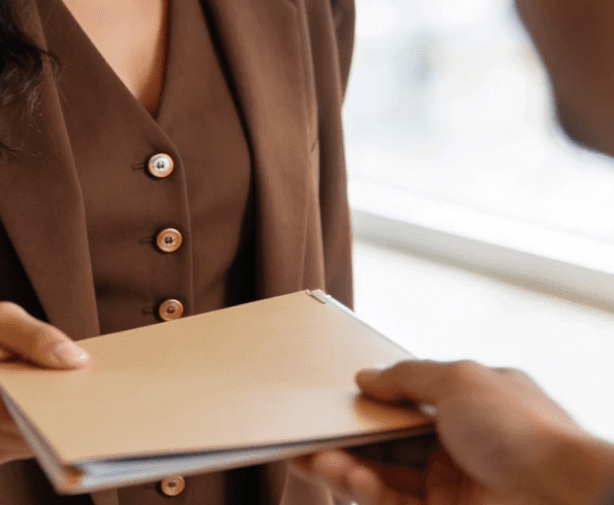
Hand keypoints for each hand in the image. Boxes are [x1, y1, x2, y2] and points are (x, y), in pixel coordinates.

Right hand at [0, 302, 87, 466]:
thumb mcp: (1, 317)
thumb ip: (37, 336)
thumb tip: (75, 360)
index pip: (3, 410)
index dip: (41, 407)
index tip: (74, 393)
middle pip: (11, 430)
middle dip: (47, 415)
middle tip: (78, 395)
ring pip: (15, 442)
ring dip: (40, 424)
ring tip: (55, 395)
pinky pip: (11, 447)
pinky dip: (29, 430)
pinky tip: (36, 407)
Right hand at [292, 360, 613, 504]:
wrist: (565, 497)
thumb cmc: (522, 429)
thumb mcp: (459, 380)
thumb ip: (405, 378)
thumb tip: (365, 377)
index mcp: (467, 401)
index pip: (404, 398)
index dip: (367, 400)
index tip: (330, 401)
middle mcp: (457, 442)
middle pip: (388, 438)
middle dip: (346, 436)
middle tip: (304, 434)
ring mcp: (451, 483)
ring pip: (385, 472)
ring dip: (346, 464)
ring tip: (313, 457)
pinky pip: (394, 499)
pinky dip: (365, 488)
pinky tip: (343, 475)